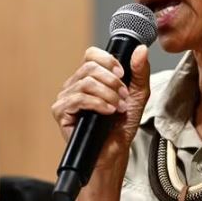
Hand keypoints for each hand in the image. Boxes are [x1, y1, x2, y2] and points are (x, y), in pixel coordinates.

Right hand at [51, 44, 150, 167]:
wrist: (115, 150)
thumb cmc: (121, 125)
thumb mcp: (137, 95)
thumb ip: (140, 71)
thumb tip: (140, 49)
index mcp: (89, 77)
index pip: (91, 54)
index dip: (108, 61)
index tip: (122, 74)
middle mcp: (75, 84)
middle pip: (89, 67)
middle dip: (112, 82)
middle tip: (123, 96)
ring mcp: (66, 97)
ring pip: (85, 82)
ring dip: (107, 95)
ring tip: (117, 107)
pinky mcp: (61, 111)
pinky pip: (77, 98)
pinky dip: (97, 104)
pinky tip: (107, 112)